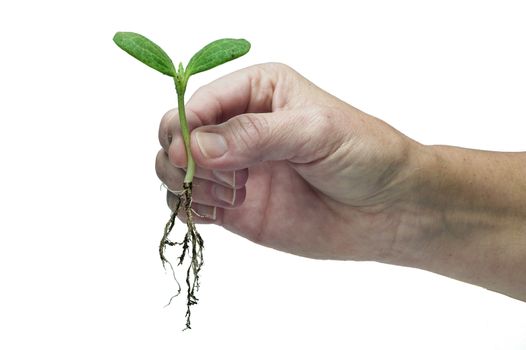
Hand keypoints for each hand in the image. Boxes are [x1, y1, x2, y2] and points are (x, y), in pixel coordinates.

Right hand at [156, 63, 420, 260]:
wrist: (390, 210)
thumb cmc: (365, 155)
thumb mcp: (316, 132)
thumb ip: (255, 135)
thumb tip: (197, 147)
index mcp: (257, 91)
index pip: (199, 102)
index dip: (186, 127)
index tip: (190, 155)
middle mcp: (238, 126)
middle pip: (177, 134)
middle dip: (182, 157)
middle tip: (219, 178)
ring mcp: (234, 168)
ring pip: (175, 170)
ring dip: (187, 184)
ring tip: (230, 195)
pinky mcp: (234, 206)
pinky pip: (191, 204)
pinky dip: (191, 209)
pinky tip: (222, 211)